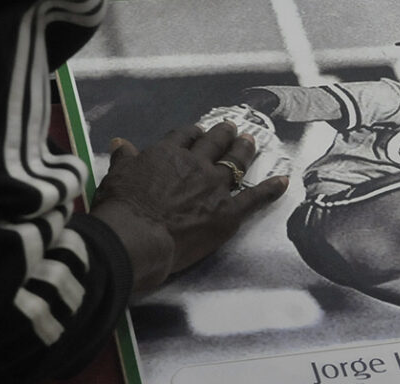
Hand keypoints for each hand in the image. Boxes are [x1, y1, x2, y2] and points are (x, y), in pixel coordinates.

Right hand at [91, 122, 288, 291]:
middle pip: (215, 143)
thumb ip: (123, 159)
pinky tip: (283, 181)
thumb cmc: (122, 210)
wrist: (137, 238)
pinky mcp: (228, 213)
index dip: (194, 133)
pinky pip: (255, 197)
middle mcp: (195, 165)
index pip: (185, 136)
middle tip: (233, 129)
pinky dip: (271, 189)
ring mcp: (214, 187)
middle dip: (225, 134)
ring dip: (245, 151)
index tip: (198, 132)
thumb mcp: (116, 177)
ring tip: (252, 143)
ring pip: (236, 163)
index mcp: (168, 154)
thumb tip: (121, 145)